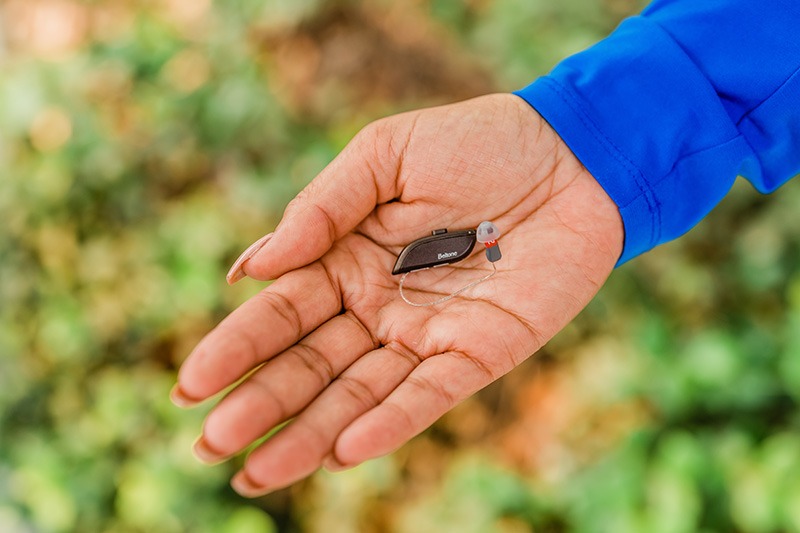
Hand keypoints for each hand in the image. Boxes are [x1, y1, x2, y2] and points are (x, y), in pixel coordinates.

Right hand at [171, 94, 622, 495]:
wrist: (571, 154)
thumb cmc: (476, 142)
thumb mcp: (386, 156)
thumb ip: (320, 209)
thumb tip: (249, 269)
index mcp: (347, 259)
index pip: (280, 313)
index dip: (234, 348)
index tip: (189, 385)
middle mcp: (378, 306)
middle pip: (309, 365)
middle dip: (259, 405)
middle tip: (209, 446)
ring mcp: (426, 334)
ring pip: (358, 394)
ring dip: (309, 434)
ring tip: (257, 473)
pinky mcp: (479, 352)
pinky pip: (429, 396)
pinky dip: (389, 423)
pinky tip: (345, 451)